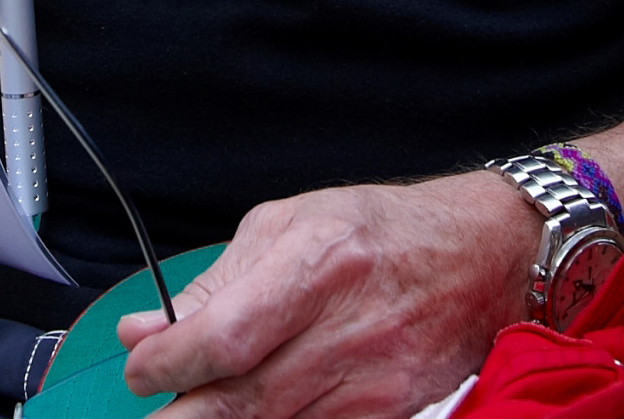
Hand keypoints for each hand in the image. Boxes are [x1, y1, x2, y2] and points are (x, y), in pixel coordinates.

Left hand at [115, 173, 535, 417]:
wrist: (483, 257)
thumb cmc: (381, 230)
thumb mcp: (288, 224)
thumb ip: (215, 283)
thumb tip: (145, 330)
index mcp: (314, 263)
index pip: (222, 337)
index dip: (167, 365)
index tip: (140, 367)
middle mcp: (344, 327)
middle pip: (242, 400)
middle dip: (183, 412)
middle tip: (157, 406)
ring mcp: (370, 380)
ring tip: (198, 404)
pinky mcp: (389, 413)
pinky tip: (255, 408)